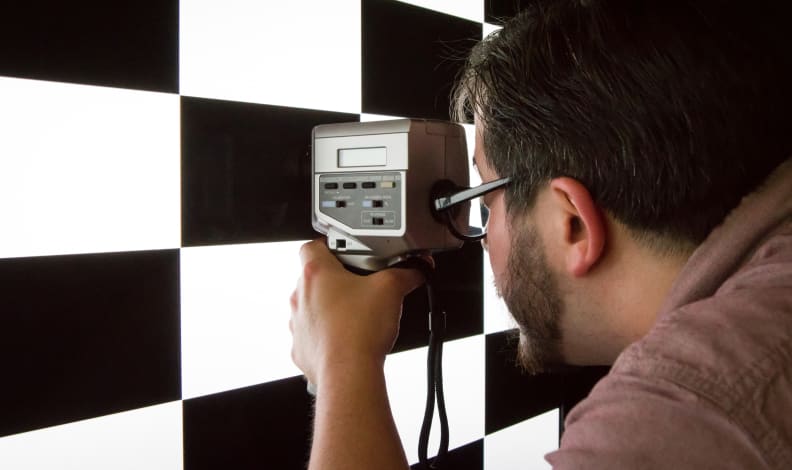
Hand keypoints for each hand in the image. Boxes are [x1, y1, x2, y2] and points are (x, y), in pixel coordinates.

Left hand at [289, 239, 425, 389]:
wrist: (348, 373)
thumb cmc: (360, 331)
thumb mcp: (392, 288)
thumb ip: (406, 273)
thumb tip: (415, 270)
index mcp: (316, 274)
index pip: (312, 246)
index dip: (329, 246)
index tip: (345, 253)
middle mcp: (301, 297)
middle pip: (315, 278)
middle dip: (336, 280)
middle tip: (360, 286)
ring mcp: (298, 324)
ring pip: (313, 308)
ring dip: (330, 309)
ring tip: (357, 315)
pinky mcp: (302, 348)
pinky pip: (313, 335)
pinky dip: (328, 335)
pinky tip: (348, 338)